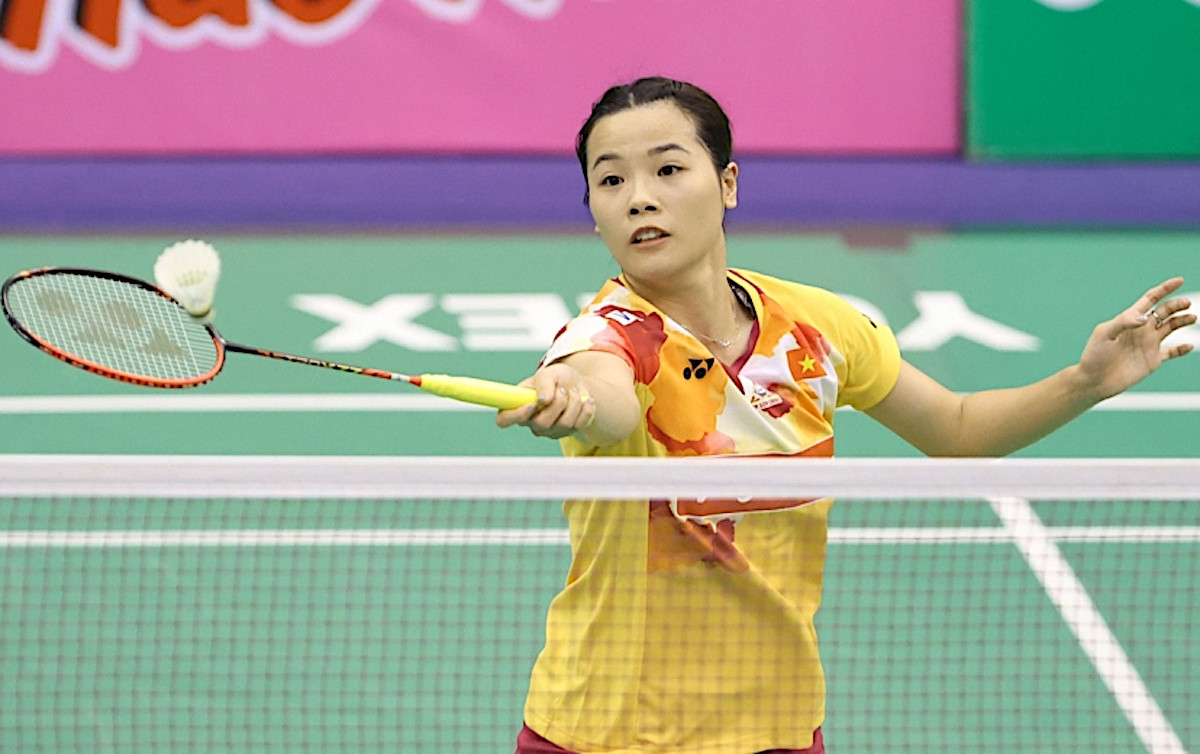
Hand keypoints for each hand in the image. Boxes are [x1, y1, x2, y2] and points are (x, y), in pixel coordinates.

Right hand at [495, 362, 596, 438]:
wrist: (577, 384)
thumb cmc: (556, 378)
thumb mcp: (549, 373)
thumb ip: (543, 383)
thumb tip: (543, 400)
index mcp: (518, 405)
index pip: (504, 419)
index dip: (515, 415)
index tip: (532, 405)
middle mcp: (531, 422)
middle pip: (541, 424)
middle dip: (557, 403)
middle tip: (562, 390)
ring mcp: (550, 430)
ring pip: (563, 424)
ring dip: (573, 402)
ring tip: (573, 392)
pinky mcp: (568, 433)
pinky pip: (579, 425)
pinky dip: (586, 408)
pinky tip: (584, 400)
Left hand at [1077, 277, 1194, 399]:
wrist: (1094, 381)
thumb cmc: (1094, 356)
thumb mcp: (1104, 334)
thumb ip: (1123, 322)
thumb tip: (1144, 317)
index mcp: (1130, 319)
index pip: (1150, 299)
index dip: (1164, 289)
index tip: (1179, 280)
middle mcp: (1142, 329)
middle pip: (1164, 311)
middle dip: (1177, 305)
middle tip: (1186, 303)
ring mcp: (1149, 344)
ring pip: (1171, 327)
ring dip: (1183, 321)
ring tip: (1192, 318)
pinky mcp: (1153, 360)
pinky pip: (1172, 352)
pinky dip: (1182, 349)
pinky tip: (1189, 345)